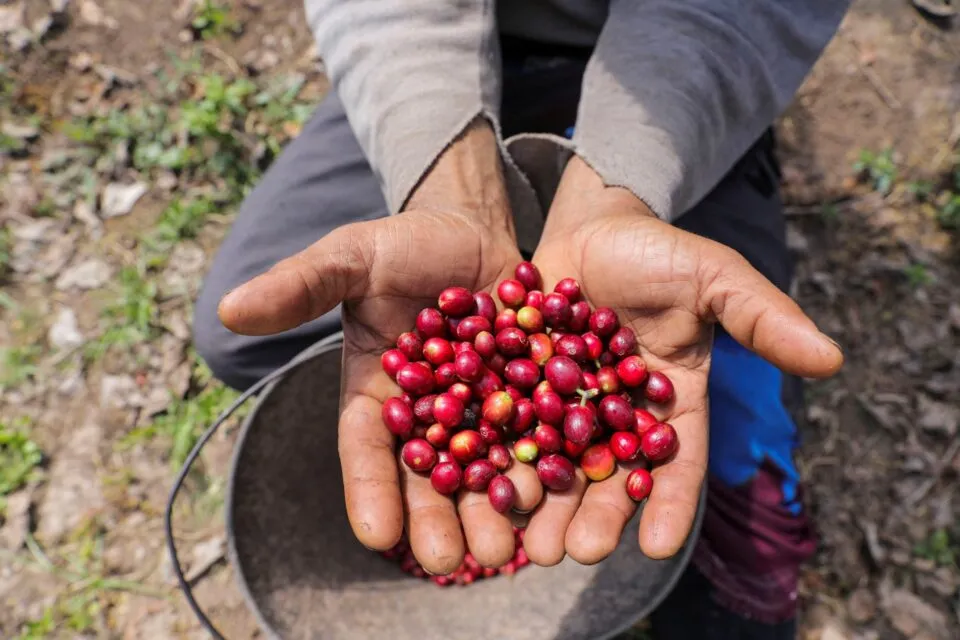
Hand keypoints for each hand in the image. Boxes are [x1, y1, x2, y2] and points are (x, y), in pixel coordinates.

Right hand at [217, 121, 544, 574]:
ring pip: (487, 470)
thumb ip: (300, 286)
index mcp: (376, 396)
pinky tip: (557, 500)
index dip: (369, 491)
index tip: (378, 536)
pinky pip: (540, 437)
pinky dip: (546, 469)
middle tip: (452, 560)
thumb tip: (228, 310)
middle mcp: (428, 416)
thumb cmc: (402, 245)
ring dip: (495, 511)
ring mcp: (481, 411)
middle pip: (430, 477)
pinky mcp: (532, 396)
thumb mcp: (351, 257)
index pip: (367, 450)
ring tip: (507, 548)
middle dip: (438, 520)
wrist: (473, 230)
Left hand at [520, 157, 842, 564]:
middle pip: (606, 476)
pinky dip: (493, 454)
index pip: (675, 464)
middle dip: (593, 517)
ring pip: (552, 462)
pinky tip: (478, 483)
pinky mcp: (518, 387)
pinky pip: (505, 425)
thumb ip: (762, 316)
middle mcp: (617, 417)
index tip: (658, 546)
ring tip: (524, 542)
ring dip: (540, 503)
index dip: (668, 504)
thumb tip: (833, 358)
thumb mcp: (713, 277)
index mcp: (670, 405)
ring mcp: (564, 405)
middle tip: (574, 553)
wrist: (593, 226)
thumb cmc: (661, 253)